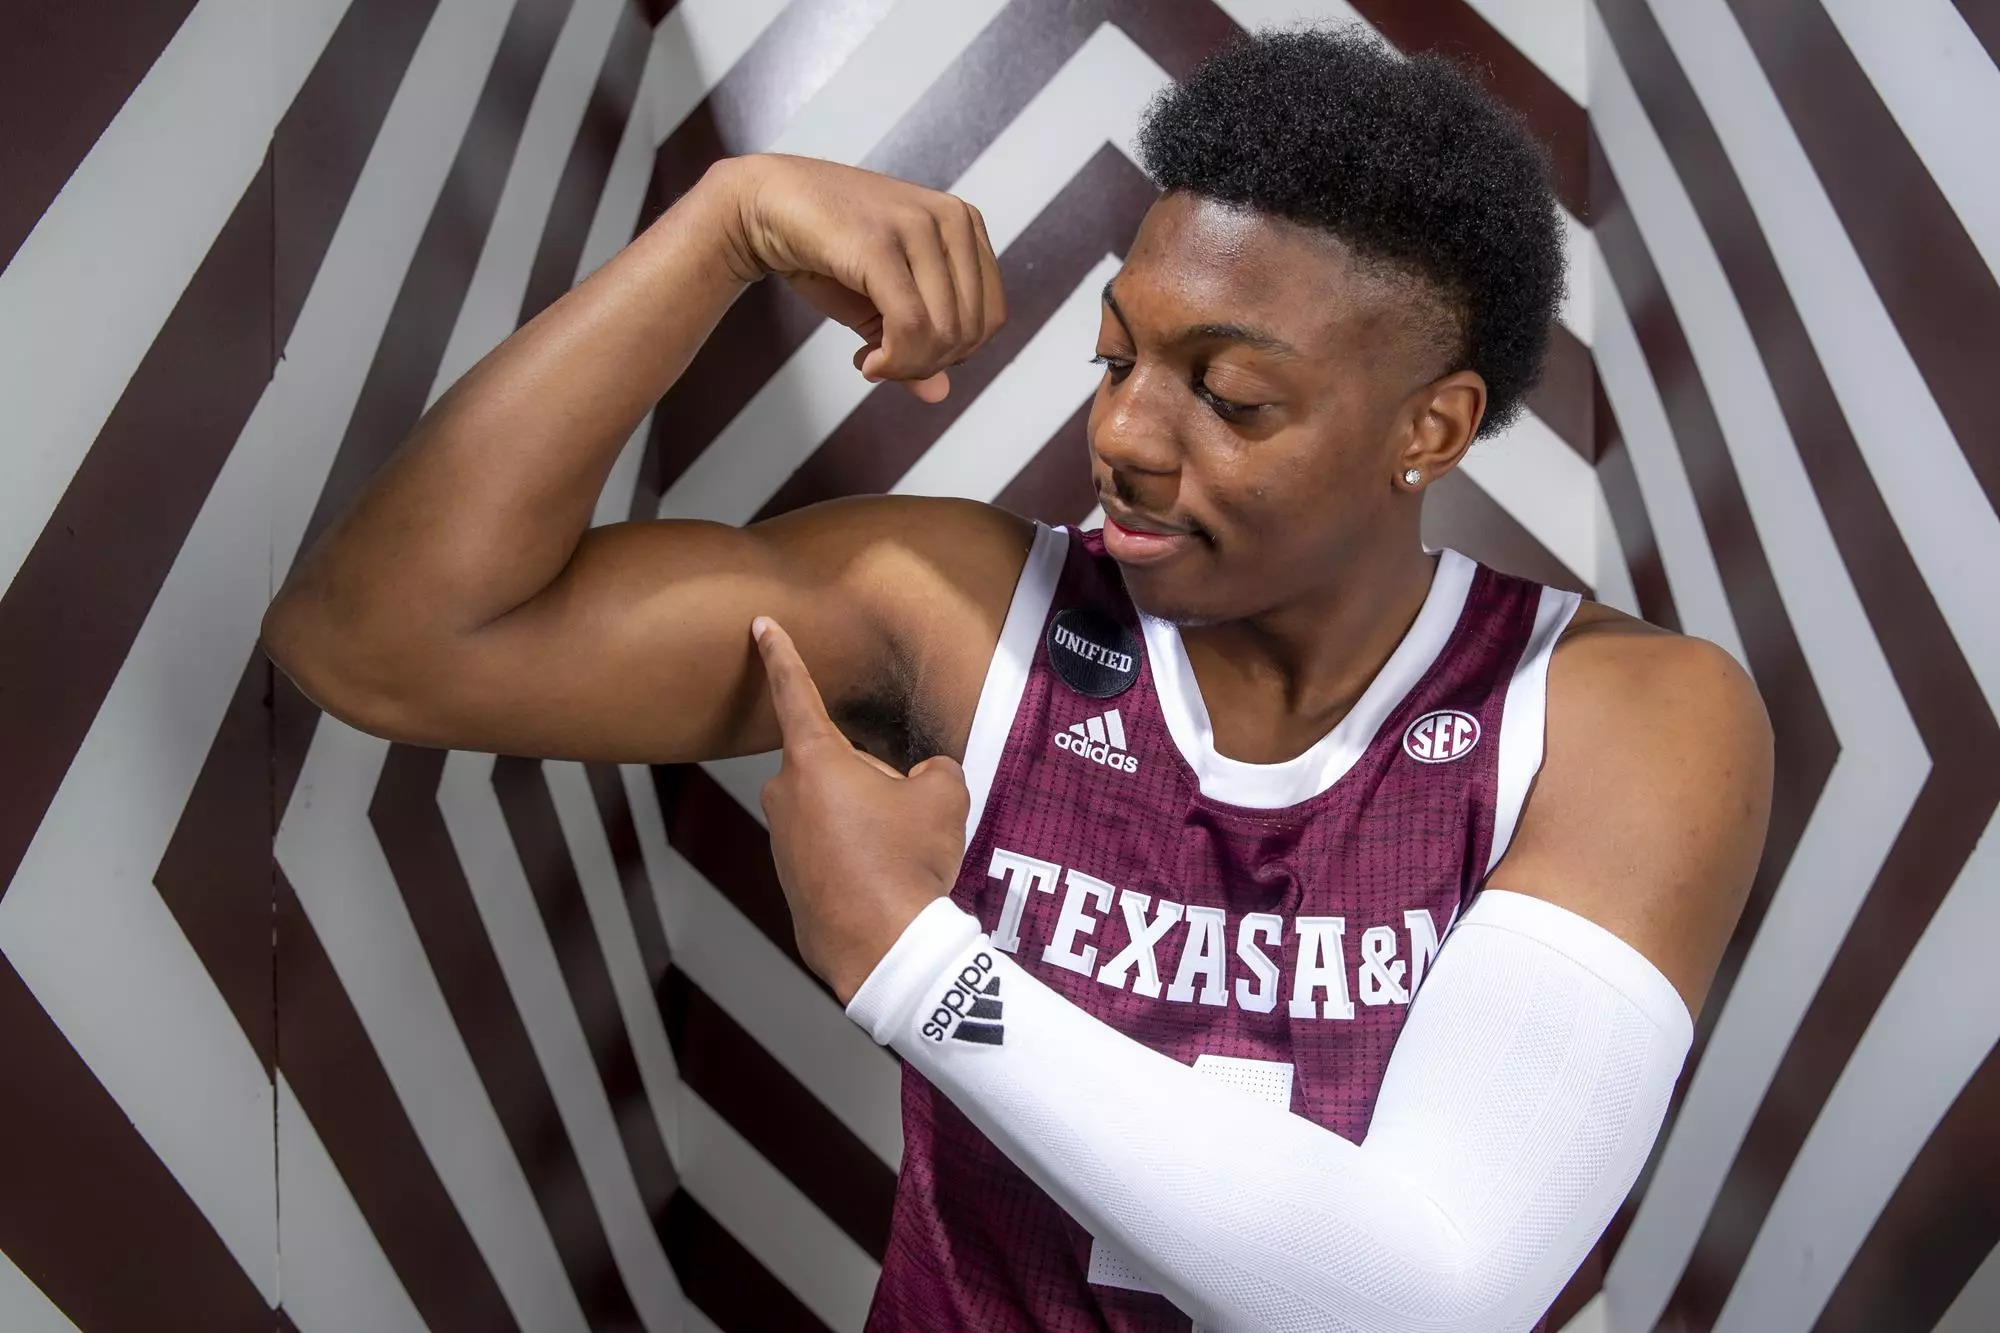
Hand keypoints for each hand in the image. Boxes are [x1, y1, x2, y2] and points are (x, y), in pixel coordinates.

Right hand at [711, 154, 1007, 402]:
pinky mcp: (880, 244)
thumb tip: (940, 394)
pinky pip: (911, 326)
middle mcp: (952, 218)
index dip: (952, 355)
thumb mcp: (882, 304)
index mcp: (964, 225)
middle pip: (971, 331)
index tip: (906, 358)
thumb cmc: (827, 250)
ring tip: (871, 362)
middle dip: (927, 364)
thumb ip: (917, 344)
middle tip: (884, 366)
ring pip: (944, 333)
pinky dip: (892, 361)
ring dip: (906, 366)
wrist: (765, 205)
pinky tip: (865, 362)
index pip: (992, 316)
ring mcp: (918, 226)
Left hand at [751, 615, 968, 1003]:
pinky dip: (859, 859)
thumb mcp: (943, 798)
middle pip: (838, 764)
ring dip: (868, 822)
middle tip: (905, 820)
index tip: (760, 625)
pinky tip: (885, 884)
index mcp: (815, 760)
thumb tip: (925, 778)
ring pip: (837, 809)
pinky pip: (832, 851)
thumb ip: (934, 771)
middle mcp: (786, 794)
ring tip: (899, 858)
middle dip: (873, 781)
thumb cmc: (904, 863)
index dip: (781, 654)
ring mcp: (783, 840)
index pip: (794, 692)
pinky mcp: (790, 878)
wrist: (883, 948)